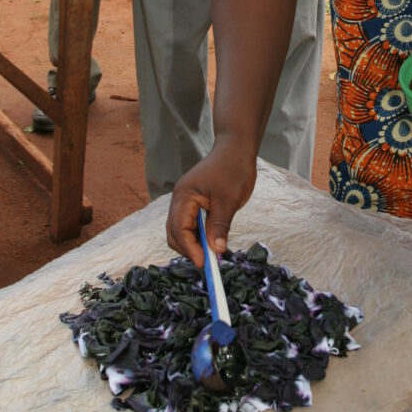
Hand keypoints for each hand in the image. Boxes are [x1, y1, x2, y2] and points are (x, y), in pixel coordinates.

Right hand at [166, 141, 257, 265]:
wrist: (236, 148)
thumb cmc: (233, 169)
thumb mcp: (229, 200)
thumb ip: (219, 225)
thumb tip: (215, 250)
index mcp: (184, 196)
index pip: (179, 229)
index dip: (190, 248)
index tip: (204, 263)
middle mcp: (180, 199)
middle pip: (174, 232)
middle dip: (188, 249)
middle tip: (208, 263)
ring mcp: (185, 200)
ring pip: (180, 230)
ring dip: (193, 244)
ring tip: (211, 255)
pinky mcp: (194, 202)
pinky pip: (189, 224)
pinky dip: (197, 236)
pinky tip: (211, 241)